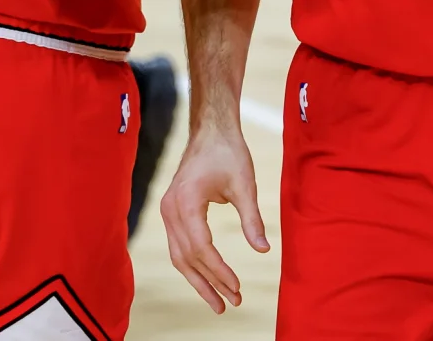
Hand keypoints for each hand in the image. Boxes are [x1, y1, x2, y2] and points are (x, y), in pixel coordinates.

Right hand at [160, 126, 267, 313]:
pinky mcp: (172, 211)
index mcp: (186, 202)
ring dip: (199, 279)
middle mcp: (170, 210)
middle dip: (209, 283)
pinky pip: (180, 245)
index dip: (219, 271)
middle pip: (187, 257)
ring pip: (180, 256)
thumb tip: (264, 250)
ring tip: (219, 301)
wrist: (212, 129)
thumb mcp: (244, 184)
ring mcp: (168, 211)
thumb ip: (252, 218)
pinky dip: (194, 264)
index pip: (201, 247)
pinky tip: (208, 277)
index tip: (237, 287)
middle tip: (231, 304)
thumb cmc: (229, 152)